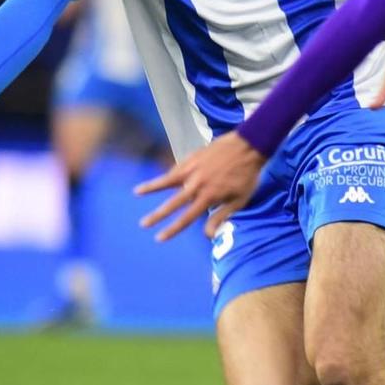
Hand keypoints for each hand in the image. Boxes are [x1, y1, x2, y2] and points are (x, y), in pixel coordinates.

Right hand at [135, 132, 263, 240]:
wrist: (247, 147)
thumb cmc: (246, 176)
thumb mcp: (239, 200)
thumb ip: (221, 216)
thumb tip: (207, 235)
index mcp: (208, 197)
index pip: (186, 218)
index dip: (172, 229)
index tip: (160, 238)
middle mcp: (196, 185)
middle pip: (172, 203)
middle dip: (157, 215)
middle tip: (143, 224)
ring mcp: (192, 170)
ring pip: (167, 181)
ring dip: (151, 187)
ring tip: (136, 192)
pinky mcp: (192, 158)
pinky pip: (176, 168)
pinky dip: (167, 174)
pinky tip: (159, 179)